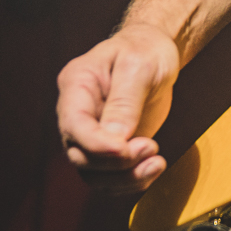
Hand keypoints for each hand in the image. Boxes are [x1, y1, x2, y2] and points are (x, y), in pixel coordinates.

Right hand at [56, 22, 179, 193]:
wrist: (154, 51)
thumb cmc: (145, 50)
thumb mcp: (139, 65)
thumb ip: (125, 101)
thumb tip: (115, 139)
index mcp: (76, 86)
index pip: (74, 126)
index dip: (96, 145)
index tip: (126, 149)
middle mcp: (77, 114)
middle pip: (81, 156)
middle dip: (116, 163)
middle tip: (151, 147)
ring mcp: (92, 133)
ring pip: (93, 174)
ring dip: (125, 178)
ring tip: (157, 163)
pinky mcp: (110, 146)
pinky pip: (111, 176)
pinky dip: (132, 180)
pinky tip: (155, 167)